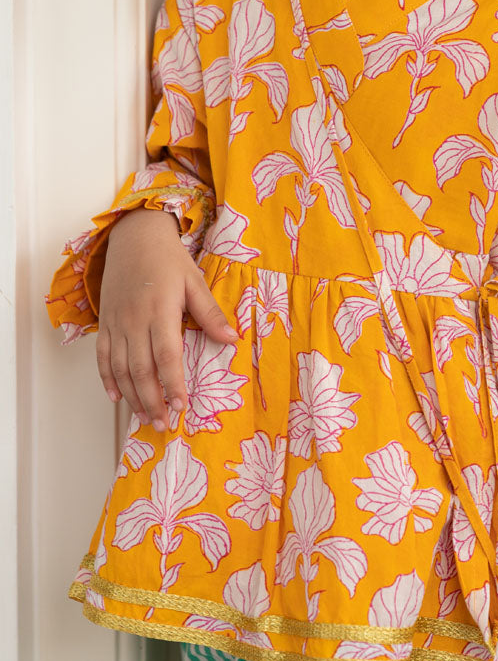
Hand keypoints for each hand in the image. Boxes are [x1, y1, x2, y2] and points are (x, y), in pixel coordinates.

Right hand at [96, 207, 237, 428]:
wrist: (134, 237)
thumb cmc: (169, 260)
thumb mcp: (195, 282)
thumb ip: (210, 314)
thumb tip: (233, 340)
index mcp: (160, 310)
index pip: (166, 356)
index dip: (173, 383)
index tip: (181, 407)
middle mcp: (134, 321)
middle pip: (141, 370)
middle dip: (152, 400)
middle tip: (163, 423)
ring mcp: (116, 323)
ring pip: (121, 368)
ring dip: (132, 396)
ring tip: (145, 417)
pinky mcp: (104, 322)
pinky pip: (103, 357)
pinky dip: (108, 379)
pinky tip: (117, 397)